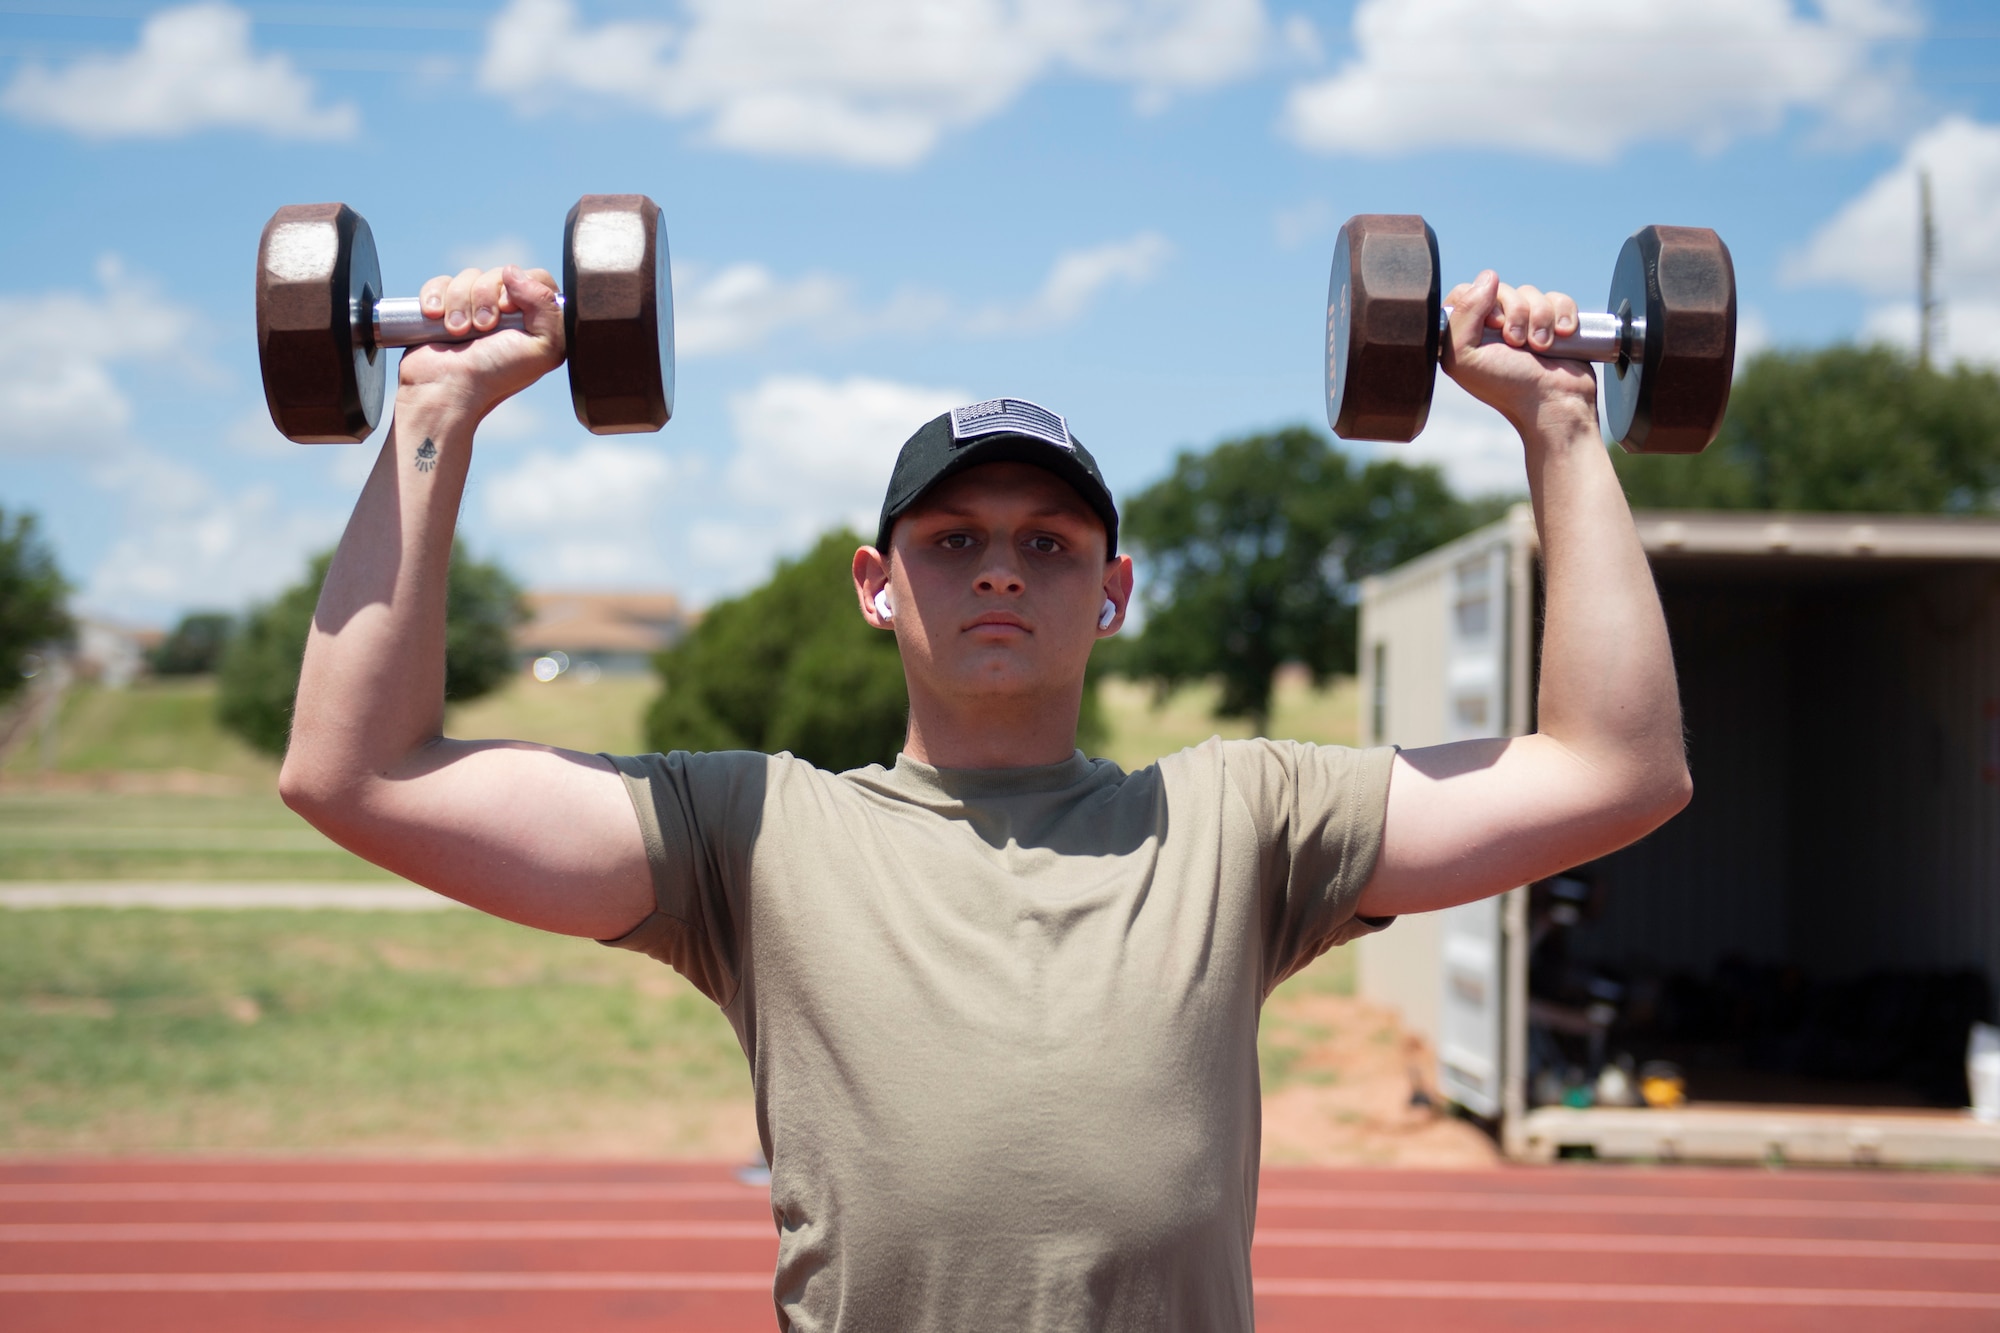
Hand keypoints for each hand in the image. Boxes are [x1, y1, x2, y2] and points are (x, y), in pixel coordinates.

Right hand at [399, 264, 564, 419]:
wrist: (445, 388)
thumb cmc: (495, 374)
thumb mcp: (543, 348)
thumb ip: (549, 308)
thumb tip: (513, 272)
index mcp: (536, 322)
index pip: (537, 278)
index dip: (522, 286)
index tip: (507, 310)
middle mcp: (507, 315)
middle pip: (500, 273)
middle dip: (486, 297)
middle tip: (482, 328)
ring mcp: (474, 311)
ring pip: (469, 276)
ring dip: (460, 302)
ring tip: (458, 332)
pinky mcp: (444, 310)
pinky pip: (441, 282)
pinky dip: (435, 296)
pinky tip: (434, 316)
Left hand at [1440, 271, 1595, 436]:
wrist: (1554, 402)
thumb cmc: (1507, 386)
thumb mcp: (1464, 358)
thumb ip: (1461, 315)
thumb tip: (1488, 277)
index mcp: (1466, 334)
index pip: (1466, 291)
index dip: (1480, 302)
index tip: (1492, 326)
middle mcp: (1494, 327)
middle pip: (1500, 289)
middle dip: (1514, 313)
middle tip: (1517, 343)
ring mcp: (1526, 324)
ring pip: (1531, 292)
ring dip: (1539, 319)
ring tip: (1541, 347)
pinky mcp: (1554, 322)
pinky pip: (1558, 298)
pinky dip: (1563, 314)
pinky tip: (1562, 336)